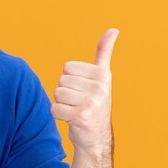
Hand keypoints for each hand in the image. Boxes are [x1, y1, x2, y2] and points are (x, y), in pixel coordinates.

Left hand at [50, 28, 119, 153]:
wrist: (96, 138)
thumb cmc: (95, 104)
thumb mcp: (102, 77)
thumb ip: (104, 53)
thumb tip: (113, 30)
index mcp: (103, 75)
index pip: (67, 67)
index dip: (71, 80)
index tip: (83, 90)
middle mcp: (100, 87)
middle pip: (61, 80)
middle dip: (66, 93)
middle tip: (79, 103)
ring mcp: (91, 102)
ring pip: (57, 94)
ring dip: (62, 104)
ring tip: (76, 111)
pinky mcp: (80, 117)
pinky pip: (54, 108)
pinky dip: (58, 115)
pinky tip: (71, 120)